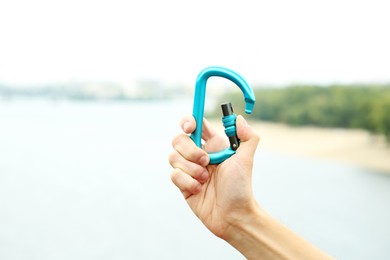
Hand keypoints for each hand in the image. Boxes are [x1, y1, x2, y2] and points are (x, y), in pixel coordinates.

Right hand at [168, 115, 259, 238]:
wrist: (232, 215)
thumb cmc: (240, 187)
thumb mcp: (246, 160)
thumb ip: (248, 137)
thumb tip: (239, 118)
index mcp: (213, 144)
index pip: (195, 124)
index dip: (188, 122)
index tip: (190, 128)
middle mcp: (199, 153)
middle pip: (178, 139)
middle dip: (190, 150)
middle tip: (206, 162)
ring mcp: (188, 168)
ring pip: (173, 157)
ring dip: (190, 169)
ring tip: (205, 180)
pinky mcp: (182, 183)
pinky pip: (174, 175)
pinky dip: (187, 182)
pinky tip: (199, 190)